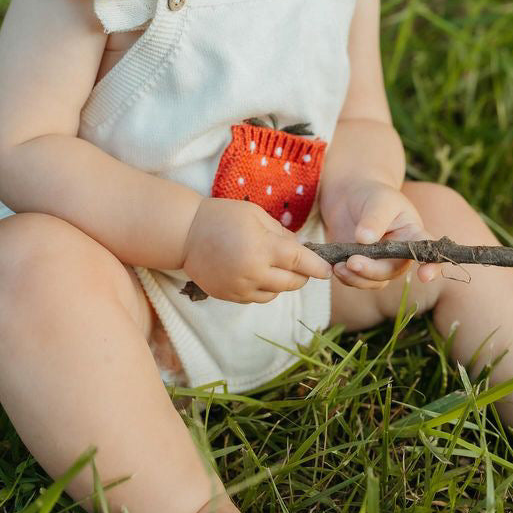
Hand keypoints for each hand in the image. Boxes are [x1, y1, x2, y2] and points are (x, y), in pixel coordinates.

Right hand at [181, 197, 331, 303]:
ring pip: (276, 293)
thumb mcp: (256, 215)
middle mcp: (253, 272)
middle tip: (300, 262)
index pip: (300, 262)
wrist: (185, 234)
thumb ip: (281, 233)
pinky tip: (255, 271)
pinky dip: (263, 287)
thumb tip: (301, 250)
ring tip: (271, 263)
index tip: (328, 270)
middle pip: (292, 283)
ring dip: (282, 282)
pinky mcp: (230, 297)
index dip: (317, 267)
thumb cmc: (222, 216)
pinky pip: (257, 298)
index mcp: (262, 248)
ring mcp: (240, 288)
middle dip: (302, 274)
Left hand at [322, 179, 442, 289]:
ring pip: (373, 281)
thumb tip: (365, 239)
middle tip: (352, 262)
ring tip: (338, 266)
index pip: (428, 252)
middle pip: (392, 270)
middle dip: (373, 271)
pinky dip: (344, 276)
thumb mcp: (378, 200)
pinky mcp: (360, 267)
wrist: (350, 195)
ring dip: (356, 278)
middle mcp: (399, 254)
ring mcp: (379, 263)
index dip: (431, 266)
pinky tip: (332, 266)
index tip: (424, 276)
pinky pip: (355, 279)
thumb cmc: (372, 194)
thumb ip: (375, 218)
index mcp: (412, 235)